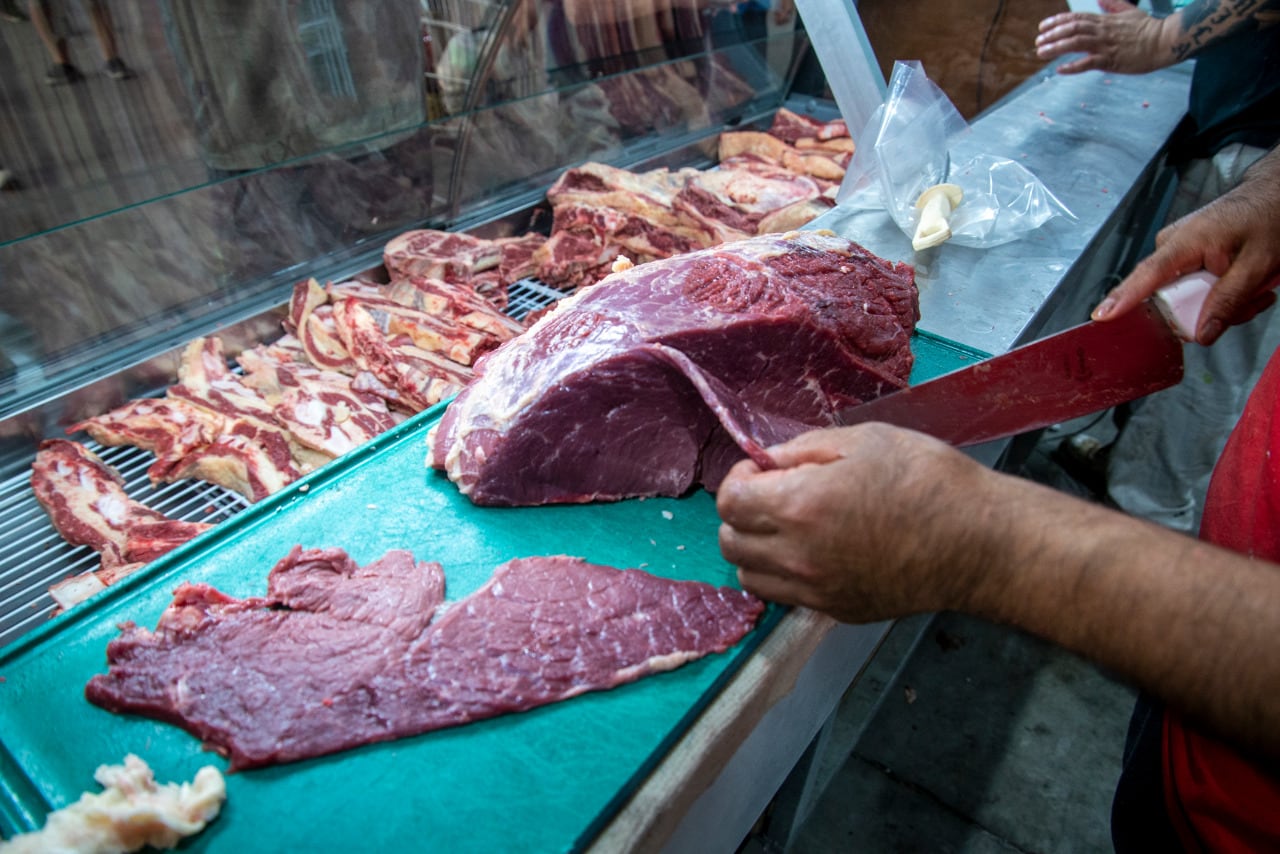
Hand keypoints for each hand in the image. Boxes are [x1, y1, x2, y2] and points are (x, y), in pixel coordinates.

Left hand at [716, 423, 996, 622]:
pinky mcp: (837, 611)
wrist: (979, 542)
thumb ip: (801, 449)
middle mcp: (798, 557)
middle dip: (742, 514)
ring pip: (749, 577)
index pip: (728, 502)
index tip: (763, 471)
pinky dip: (785, 575)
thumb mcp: (862, 439)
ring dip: (757, 549)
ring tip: (790, 527)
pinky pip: (786, 596)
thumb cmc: (927, 478)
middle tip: (773, 496)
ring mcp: (816, 590)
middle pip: (730, 543)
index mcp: (799, 507)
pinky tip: (816, 552)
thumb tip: (765, 462)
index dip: (740, 479)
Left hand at [1035, 0, 1174, 74]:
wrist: (1164, 41)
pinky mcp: (1111, 60)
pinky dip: (1073, 66)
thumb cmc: (1148, 28)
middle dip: (1052, 34)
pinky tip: (1060, 69)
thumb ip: (1113, 5)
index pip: (1076, 18)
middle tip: (1038, 42)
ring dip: (1057, 48)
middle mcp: (1102, 31)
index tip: (1042, 27)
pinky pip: (1088, 63)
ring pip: (1076, 43)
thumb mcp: (1129, 11)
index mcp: (1105, 20)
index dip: (1057, 21)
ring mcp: (1106, 45)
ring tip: (1041, 53)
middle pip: (1072, 29)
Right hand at [1092, 147, 1279, 343]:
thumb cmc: (1267, 217)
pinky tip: (1246, 284)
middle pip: (1173, 300)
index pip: (1146, 276)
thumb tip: (1202, 334)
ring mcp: (1177, 254)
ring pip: (1188, 300)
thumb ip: (1229, 302)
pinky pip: (1194, 290)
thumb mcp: (1258, 265)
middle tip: (1251, 301)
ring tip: (1255, 289)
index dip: (1123, 299)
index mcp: (1184, 243)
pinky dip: (1222, 293)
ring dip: (1224, 303)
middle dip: (1211, 310)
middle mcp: (1171, 248)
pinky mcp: (1186, 259)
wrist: (1274, 196)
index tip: (1101, 316)